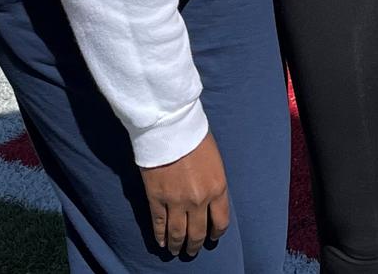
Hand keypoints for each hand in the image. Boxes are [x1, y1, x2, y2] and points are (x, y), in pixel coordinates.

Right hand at [140, 133, 230, 257]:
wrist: (171, 126)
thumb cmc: (195, 136)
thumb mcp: (215, 160)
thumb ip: (213, 182)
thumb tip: (210, 198)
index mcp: (218, 188)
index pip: (220, 221)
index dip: (216, 233)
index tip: (212, 238)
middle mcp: (199, 200)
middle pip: (198, 232)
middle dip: (195, 245)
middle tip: (192, 251)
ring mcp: (176, 202)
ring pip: (178, 233)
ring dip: (177, 245)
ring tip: (175, 251)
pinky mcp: (156, 199)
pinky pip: (159, 224)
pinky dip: (160, 236)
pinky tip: (161, 242)